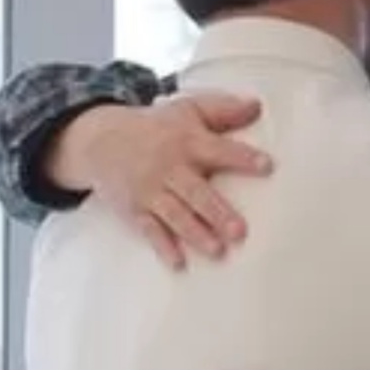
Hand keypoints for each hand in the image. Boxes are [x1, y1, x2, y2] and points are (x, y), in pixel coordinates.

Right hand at [47, 91, 270, 269]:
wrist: (101, 141)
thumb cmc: (156, 126)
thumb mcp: (188, 109)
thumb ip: (223, 109)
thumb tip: (257, 105)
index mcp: (188, 142)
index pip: (220, 150)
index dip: (243, 158)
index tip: (267, 166)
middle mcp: (170, 168)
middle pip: (197, 192)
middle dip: (218, 213)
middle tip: (240, 231)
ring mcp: (151, 191)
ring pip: (176, 215)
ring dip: (197, 234)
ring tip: (218, 251)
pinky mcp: (136, 209)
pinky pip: (150, 230)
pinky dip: (163, 247)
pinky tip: (179, 263)